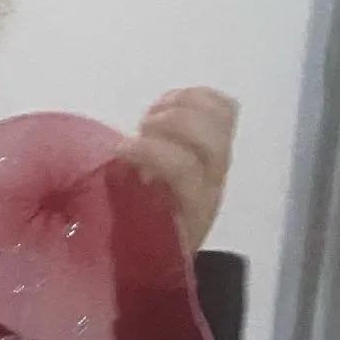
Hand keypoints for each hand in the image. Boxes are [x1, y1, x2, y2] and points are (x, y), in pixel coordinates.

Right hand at [119, 87, 237, 250]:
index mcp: (192, 210)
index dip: (150, 151)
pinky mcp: (221, 143)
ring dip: (184, 104)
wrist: (176, 244)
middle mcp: (213, 183)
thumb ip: (126, 204)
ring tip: (154, 112)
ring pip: (220, 117)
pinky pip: (225, 108)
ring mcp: (221, 161)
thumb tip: (114, 167)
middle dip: (172, 122)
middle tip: (141, 126)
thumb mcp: (133, 234)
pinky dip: (198, 95)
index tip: (119, 150)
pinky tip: (170, 102)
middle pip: (209, 137)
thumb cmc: (147, 241)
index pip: (183, 168)